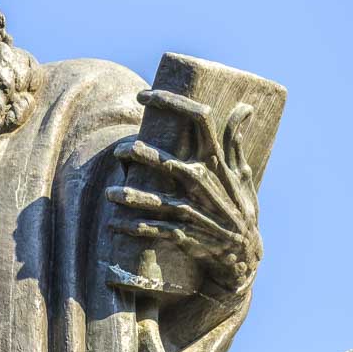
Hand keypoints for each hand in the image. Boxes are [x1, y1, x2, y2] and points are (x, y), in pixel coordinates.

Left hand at [108, 91, 261, 298]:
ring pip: (157, 201)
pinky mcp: (186, 234)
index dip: (171, 101)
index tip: (143, 95)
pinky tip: (114, 225)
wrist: (244, 256)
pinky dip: (132, 228)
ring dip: (129, 197)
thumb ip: (236, 142)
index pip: (200, 119)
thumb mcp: (243, 175)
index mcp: (217, 162)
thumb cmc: (240, 209)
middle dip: (139, 154)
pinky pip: (154, 230)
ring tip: (108, 194)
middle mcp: (205, 182)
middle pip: (168, 160)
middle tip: (118, 152)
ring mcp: (195, 210)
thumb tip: (244, 107)